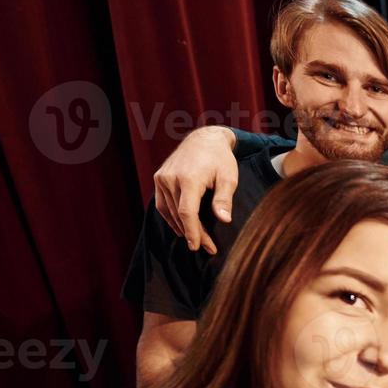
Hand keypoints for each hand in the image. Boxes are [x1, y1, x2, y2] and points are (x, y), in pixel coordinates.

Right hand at [151, 125, 238, 253]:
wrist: (204, 139)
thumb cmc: (220, 159)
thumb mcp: (229, 177)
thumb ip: (224, 199)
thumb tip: (224, 220)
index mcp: (189, 178)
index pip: (187, 212)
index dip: (193, 232)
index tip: (199, 247)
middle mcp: (171, 178)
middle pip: (180, 214)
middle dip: (193, 233)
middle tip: (207, 248)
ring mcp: (162, 178)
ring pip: (169, 211)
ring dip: (182, 227)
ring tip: (196, 240)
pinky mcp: (159, 178)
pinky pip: (162, 204)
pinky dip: (171, 217)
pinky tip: (182, 227)